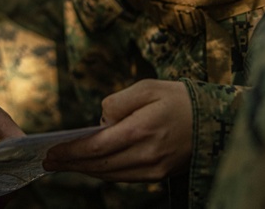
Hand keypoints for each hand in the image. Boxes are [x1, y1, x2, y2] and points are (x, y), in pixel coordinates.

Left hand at [42, 79, 192, 181]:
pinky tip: (91, 165)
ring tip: (64, 164)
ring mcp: (154, 169)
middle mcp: (147, 154)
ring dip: (85, 170)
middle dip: (71, 164)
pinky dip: (104, 172)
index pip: (96, 146)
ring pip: (110, 174)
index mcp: (141, 130)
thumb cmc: (178, 98)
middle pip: (99, 164)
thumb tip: (101, 121)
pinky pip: (124, 177)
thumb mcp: (147, 87)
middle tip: (48, 162)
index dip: (70, 151)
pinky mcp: (159, 175)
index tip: (50, 152)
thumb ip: (117, 102)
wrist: (216, 119)